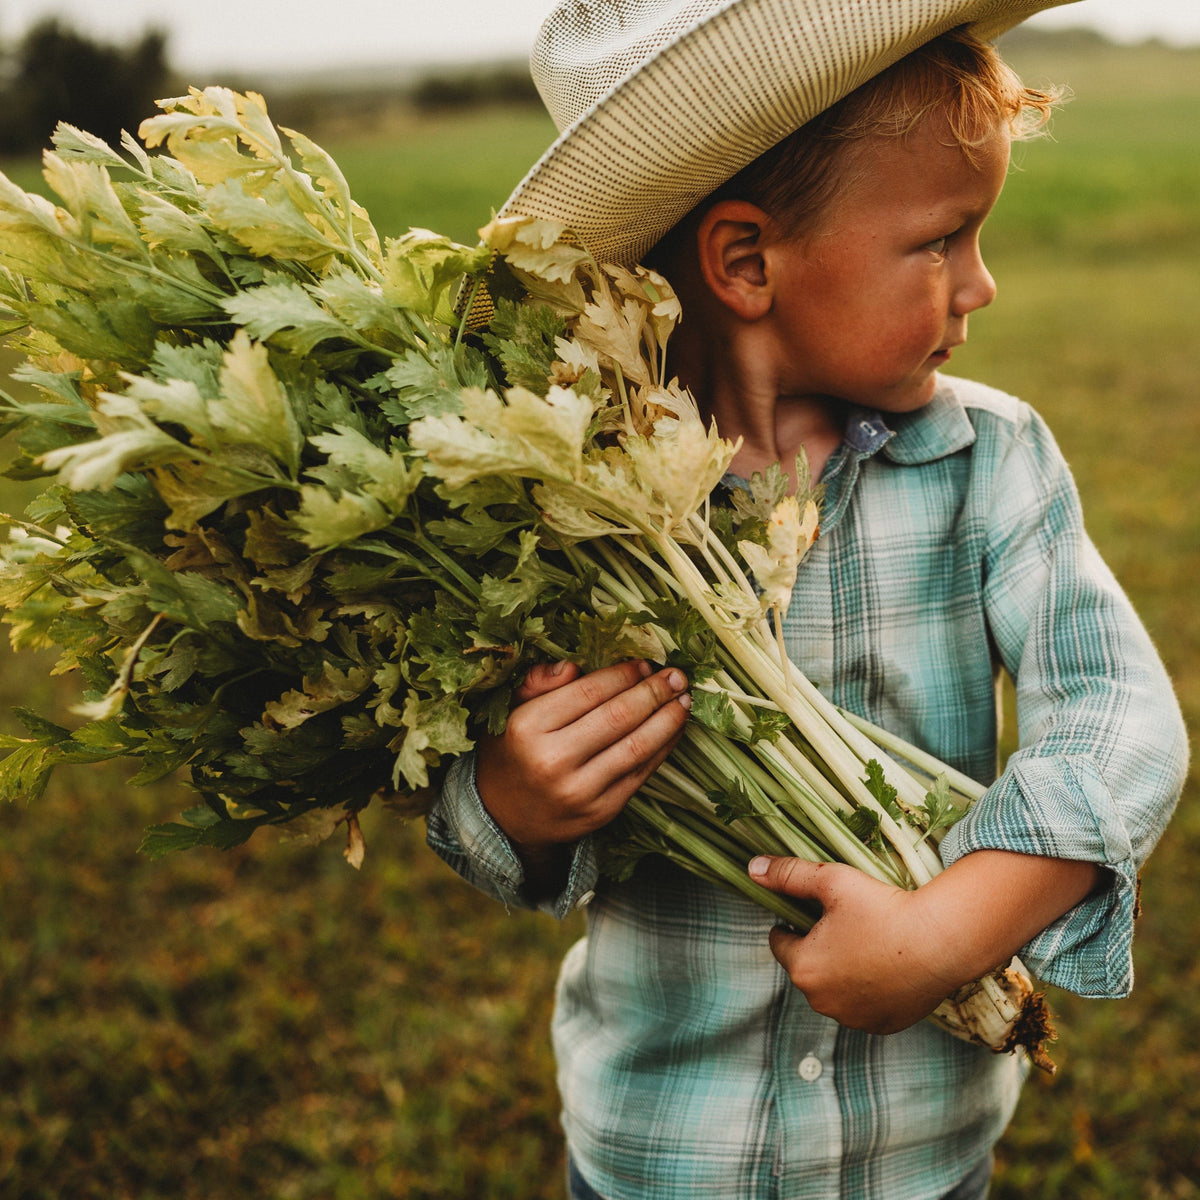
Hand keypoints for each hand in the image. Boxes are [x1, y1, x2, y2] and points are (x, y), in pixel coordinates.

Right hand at [476, 659, 690, 855]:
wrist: (506, 818)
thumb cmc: (512, 753)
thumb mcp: (509, 711)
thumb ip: (537, 683)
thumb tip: (572, 666)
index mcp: (529, 728)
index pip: (589, 693)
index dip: (623, 675)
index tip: (644, 664)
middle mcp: (553, 760)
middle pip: (619, 717)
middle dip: (654, 692)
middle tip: (676, 676)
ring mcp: (580, 790)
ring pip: (637, 746)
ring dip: (667, 720)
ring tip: (684, 699)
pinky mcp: (601, 812)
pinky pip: (641, 773)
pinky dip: (663, 748)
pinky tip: (674, 729)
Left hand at [748, 851, 1101, 1034]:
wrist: (942, 941)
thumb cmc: (883, 908)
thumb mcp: (831, 881)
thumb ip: (789, 875)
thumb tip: (752, 868)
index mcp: (803, 967)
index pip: (779, 941)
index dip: (793, 922)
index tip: (816, 910)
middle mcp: (821, 1001)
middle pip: (806, 967)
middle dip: (817, 947)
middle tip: (846, 923)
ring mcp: (852, 1019)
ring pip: (833, 989)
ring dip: (841, 971)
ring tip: (868, 943)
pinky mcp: (881, 1026)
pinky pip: (862, 1006)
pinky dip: (867, 990)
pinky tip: (886, 967)